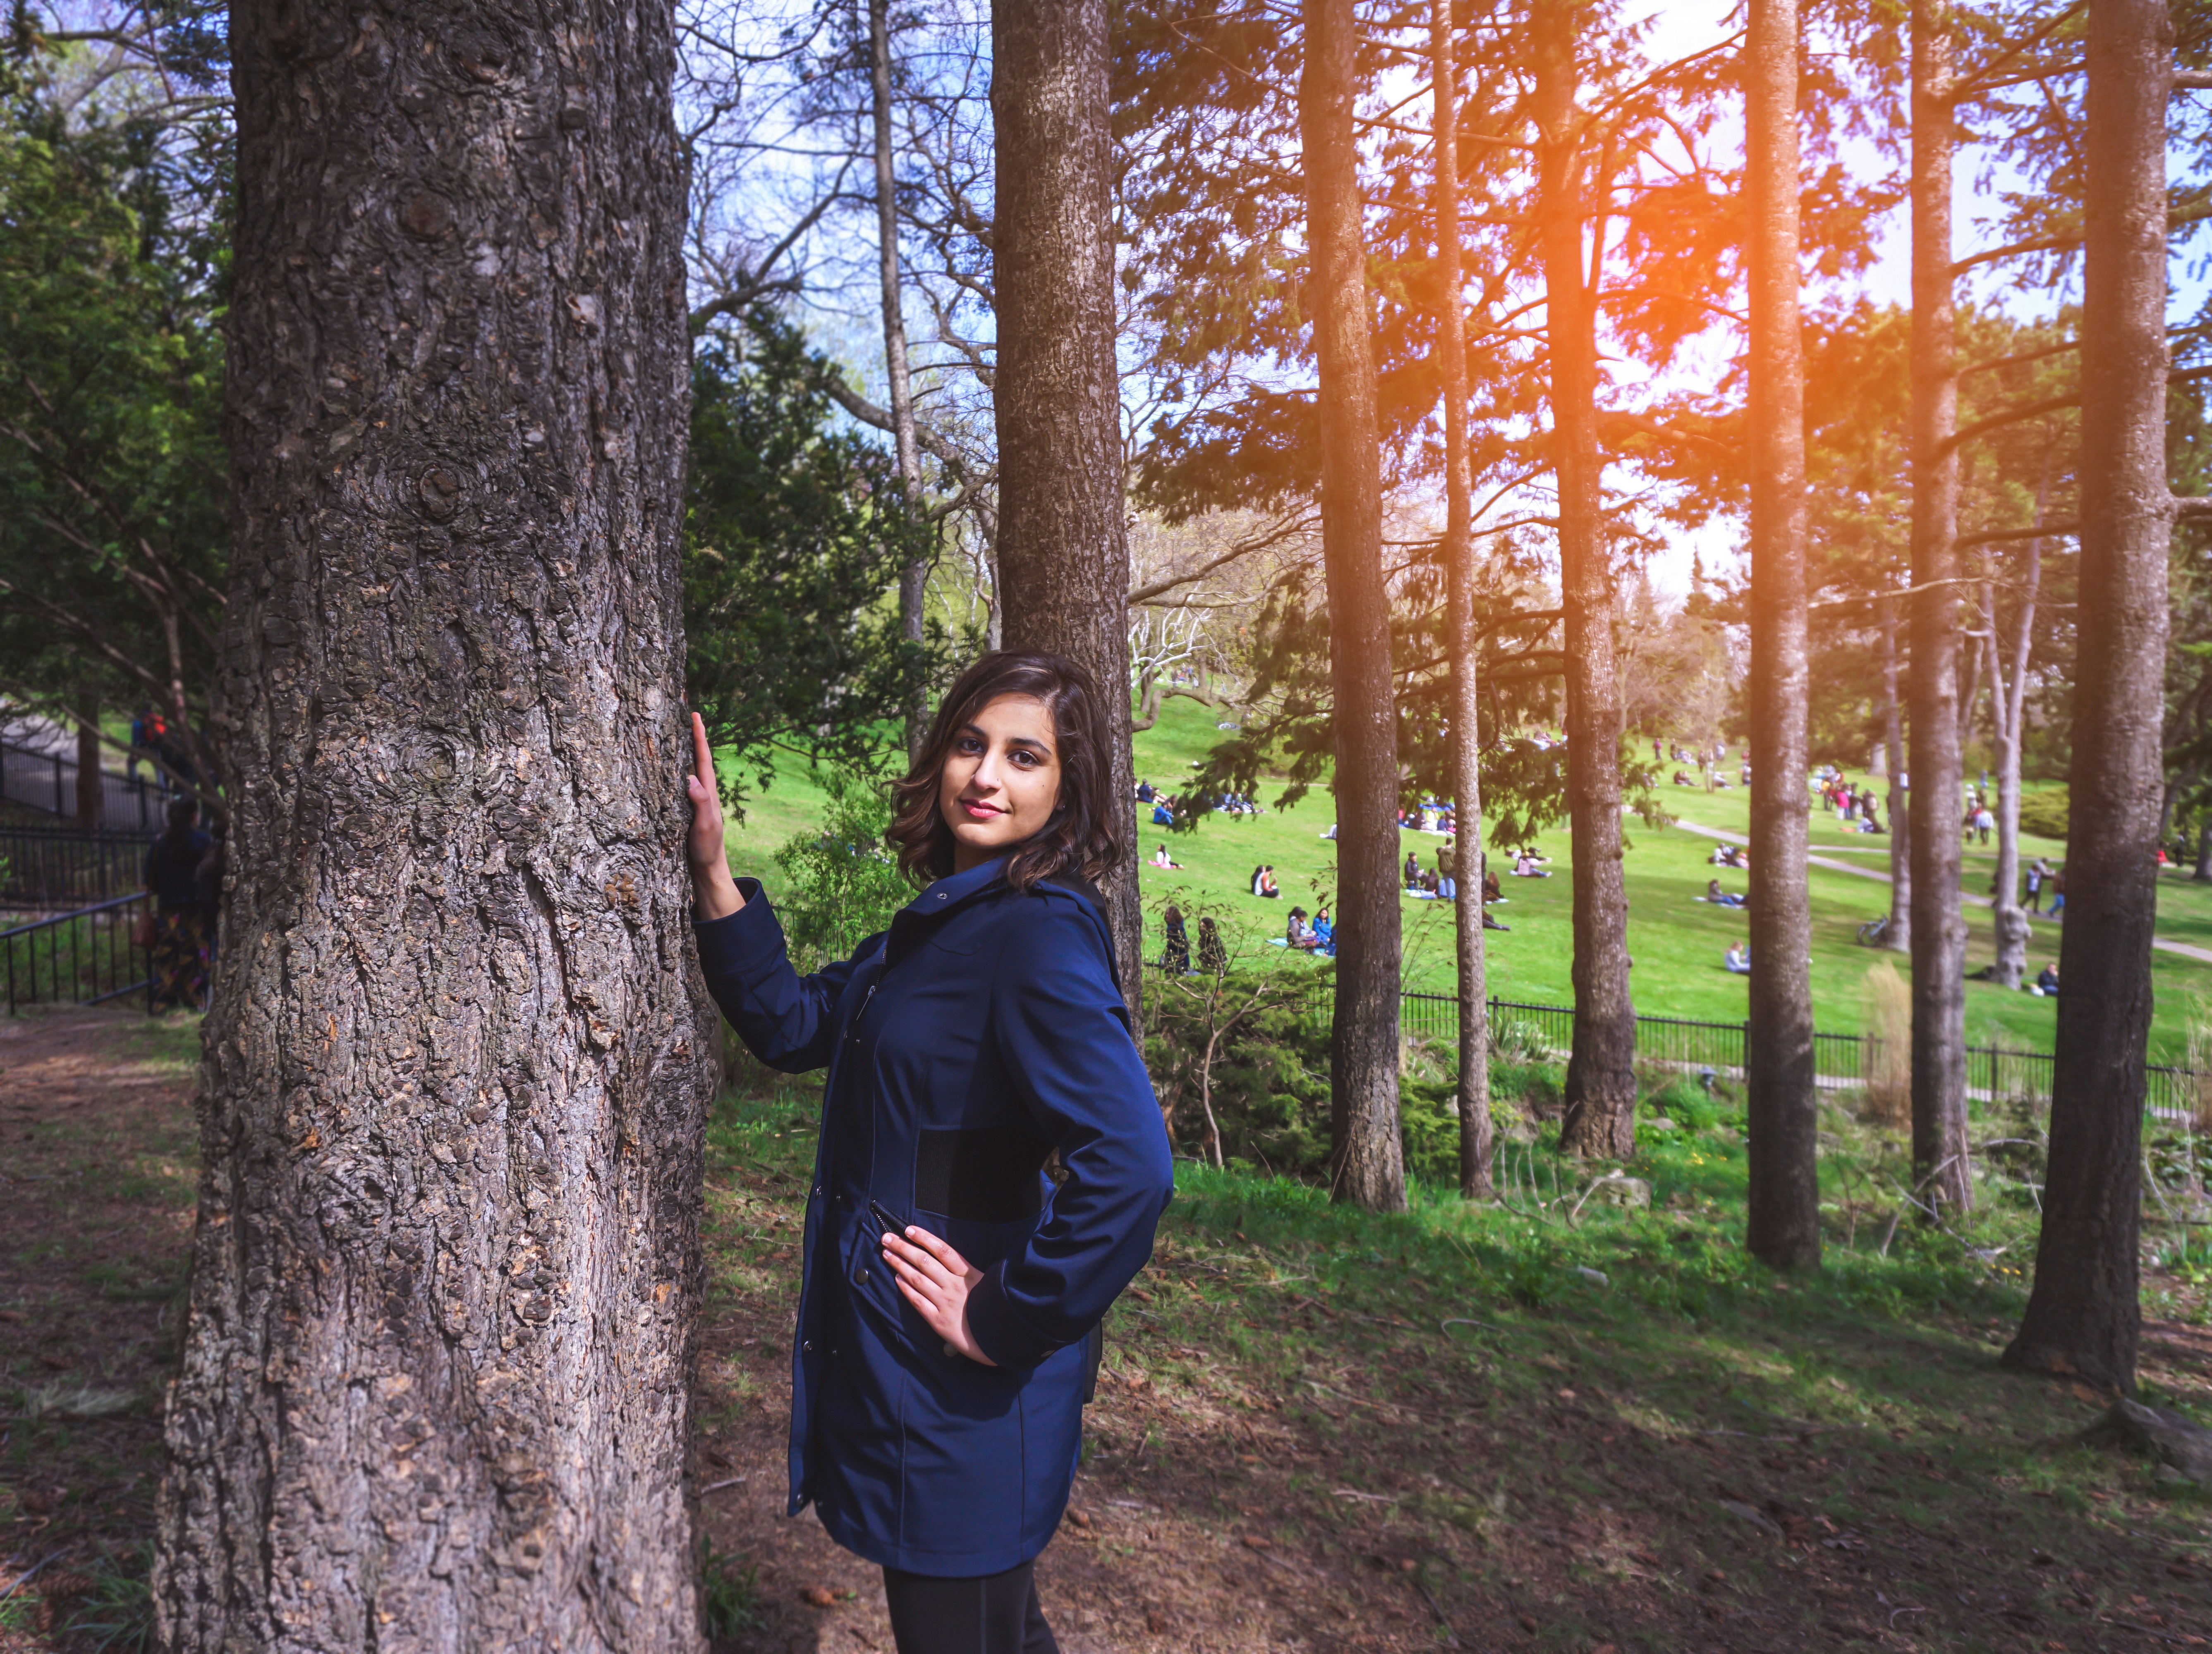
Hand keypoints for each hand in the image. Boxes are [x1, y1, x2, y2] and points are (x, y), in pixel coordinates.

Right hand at [686, 712, 743, 919]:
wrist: (706, 869)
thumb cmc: (706, 849)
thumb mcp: (704, 826)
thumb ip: (700, 803)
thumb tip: (691, 778)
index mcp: (708, 793)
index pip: (703, 759)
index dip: (699, 737)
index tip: (696, 716)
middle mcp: (703, 793)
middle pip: (698, 759)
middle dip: (693, 737)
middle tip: (688, 715)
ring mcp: (695, 800)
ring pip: (690, 769)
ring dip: (686, 751)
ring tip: (678, 732)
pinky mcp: (686, 809)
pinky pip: (682, 783)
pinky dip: (677, 769)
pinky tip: (669, 766)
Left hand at [881, 1226, 996, 1365]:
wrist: (998, 1338)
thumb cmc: (991, 1308)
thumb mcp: (986, 1283)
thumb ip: (967, 1270)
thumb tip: (945, 1255)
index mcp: (968, 1274)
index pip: (943, 1250)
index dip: (924, 1238)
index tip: (909, 1230)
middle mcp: (954, 1286)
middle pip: (925, 1261)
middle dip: (903, 1247)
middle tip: (887, 1238)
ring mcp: (945, 1303)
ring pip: (917, 1278)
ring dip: (900, 1264)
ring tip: (887, 1254)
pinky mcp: (938, 1321)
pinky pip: (918, 1301)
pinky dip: (906, 1289)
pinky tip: (897, 1278)